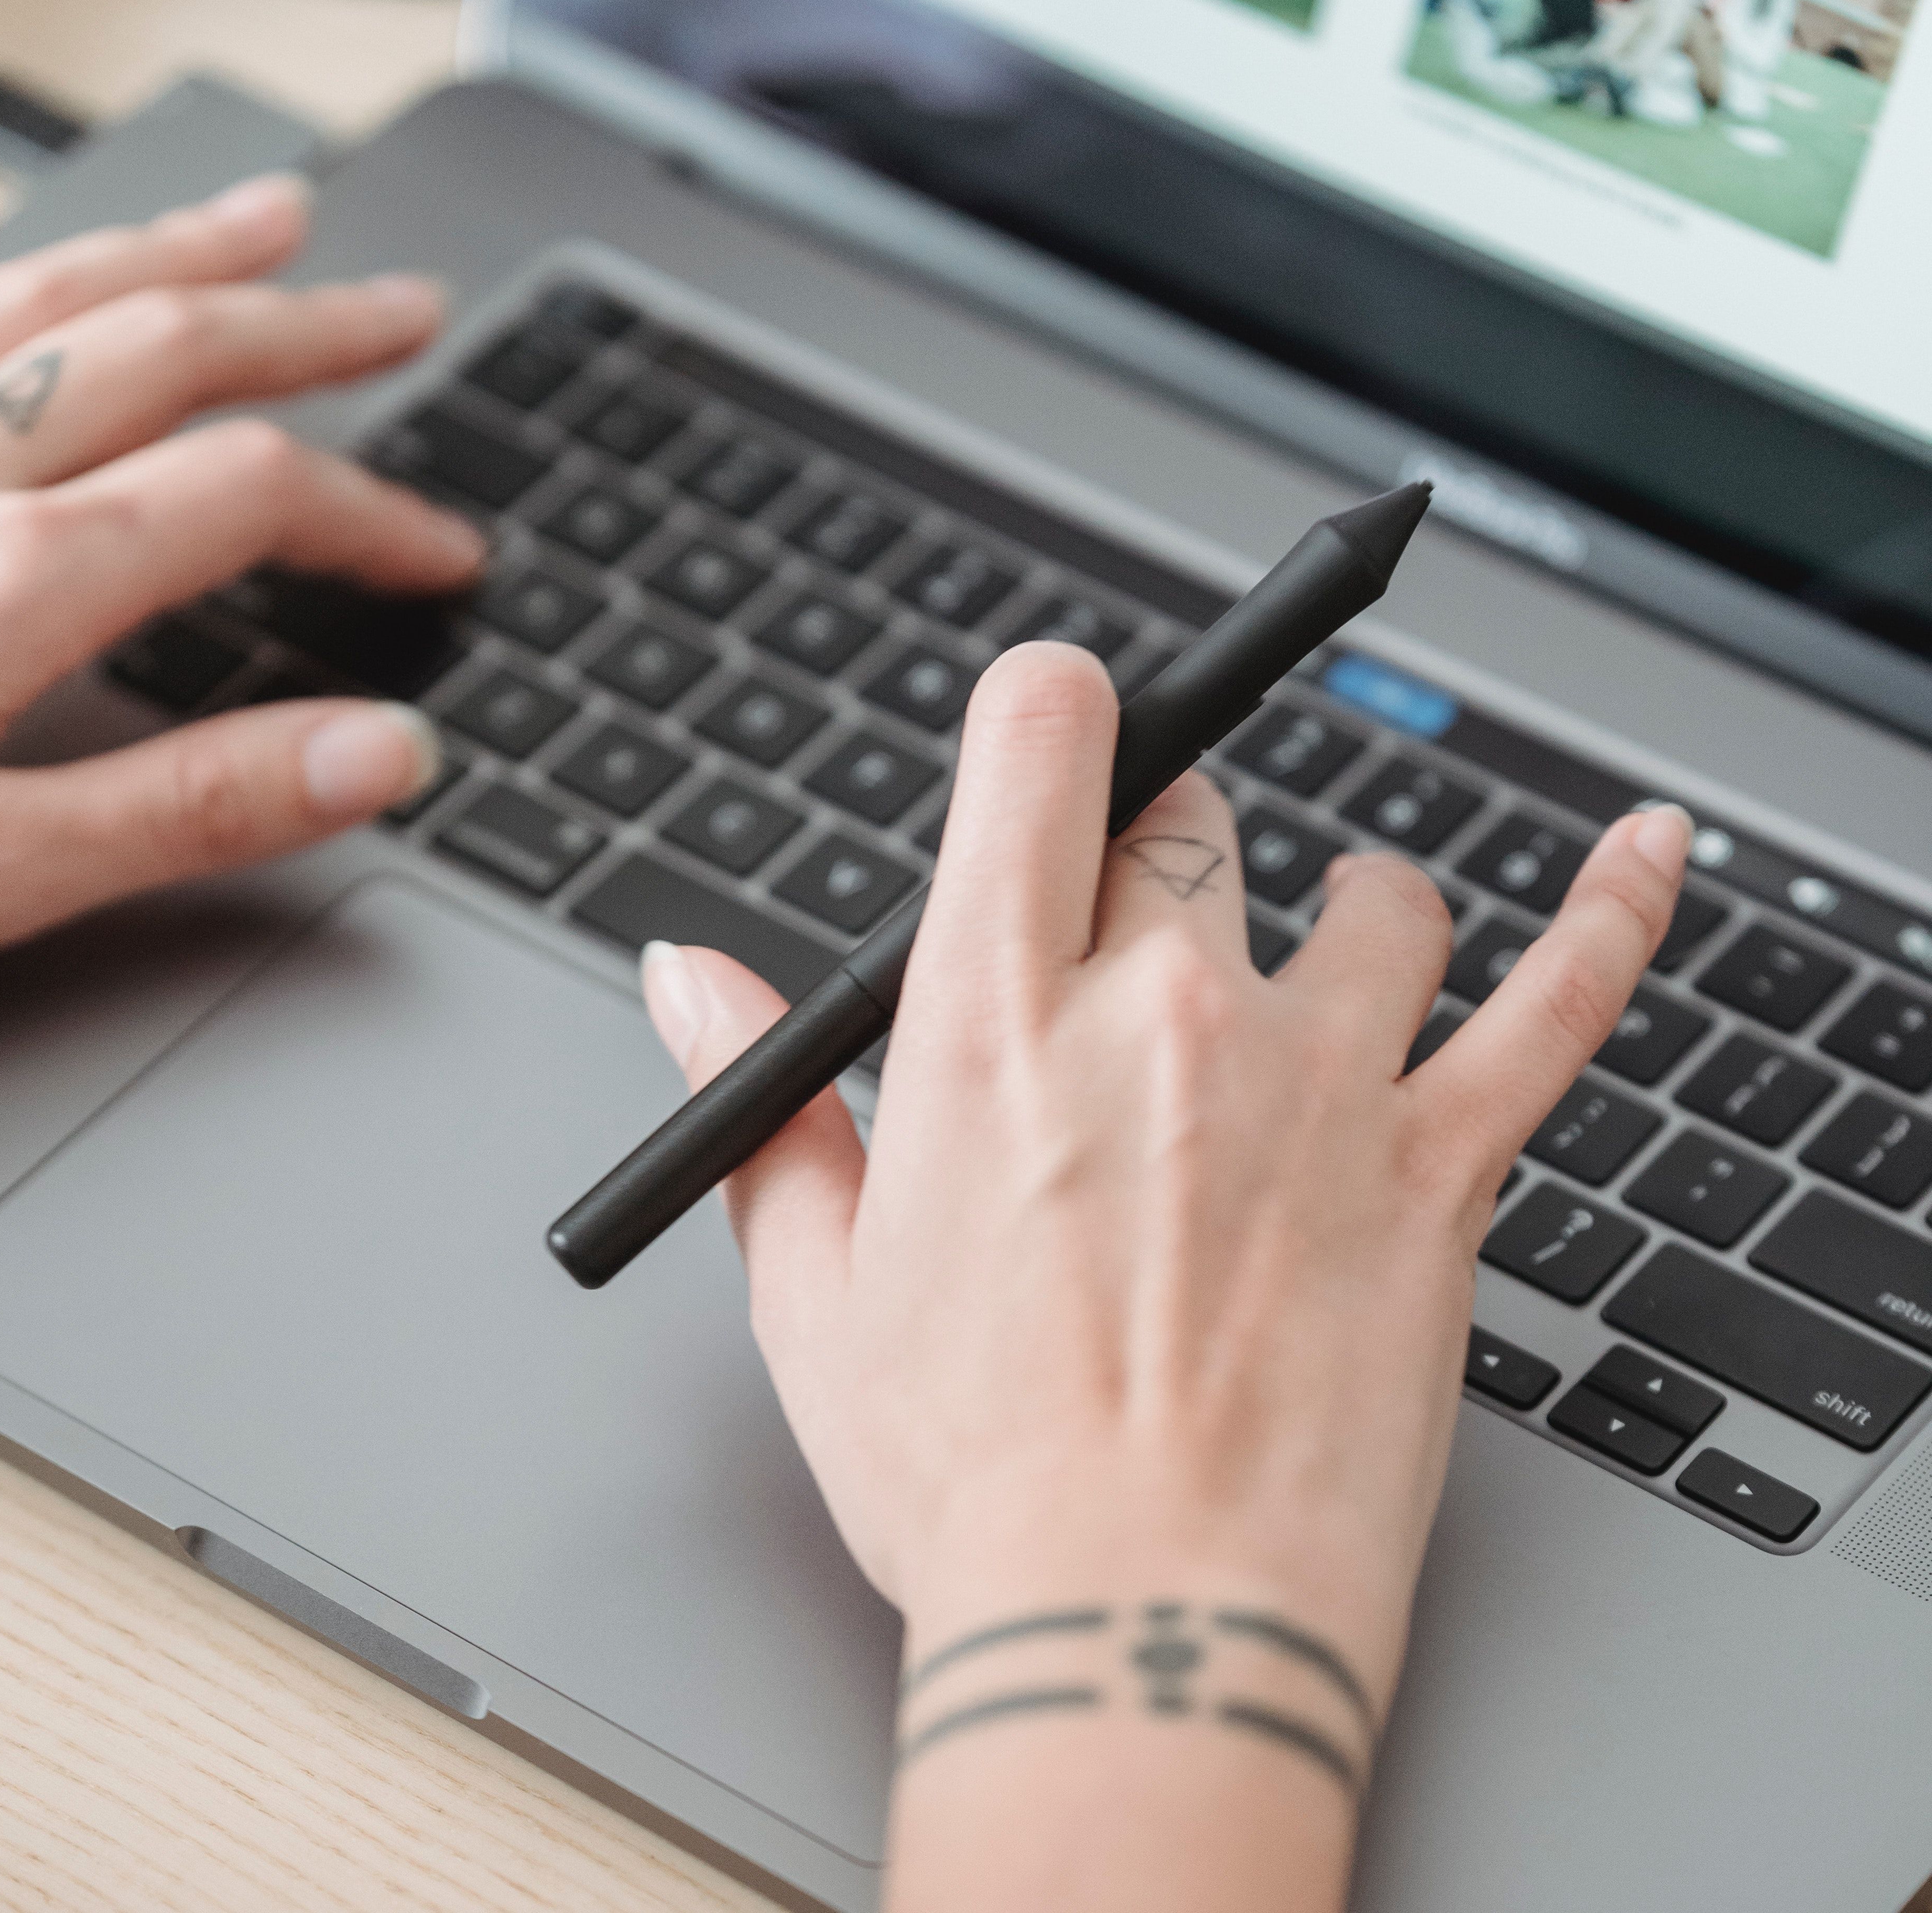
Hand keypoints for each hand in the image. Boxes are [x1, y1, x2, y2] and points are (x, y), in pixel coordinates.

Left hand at [0, 176, 485, 986]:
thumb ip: (198, 803)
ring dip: (160, 251)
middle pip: (161, 353)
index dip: (376, 516)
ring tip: (263, 220)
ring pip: (25, 297)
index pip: (254, 498)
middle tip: (406, 311)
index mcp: (11, 579)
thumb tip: (383, 751)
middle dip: (307, 327)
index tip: (444, 556)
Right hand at [644, 643, 1689, 1910]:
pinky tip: (1648, 851)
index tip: (1062, 729)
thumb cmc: (975, 1480)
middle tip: (1144, 944)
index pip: (1046, 744)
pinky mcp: (1438, 1170)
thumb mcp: (817, 1287)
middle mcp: (1165, 1017)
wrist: (1142, 1631)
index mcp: (997, 1026)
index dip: (1059, 705)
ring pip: (1371, 900)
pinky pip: (1558, 1001)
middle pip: (1193, 818)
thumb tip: (688, 982)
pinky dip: (1611, 910)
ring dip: (1345, 910)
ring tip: (1333, 955)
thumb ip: (762, 1101)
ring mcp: (1320, 1083)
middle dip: (1163, 855)